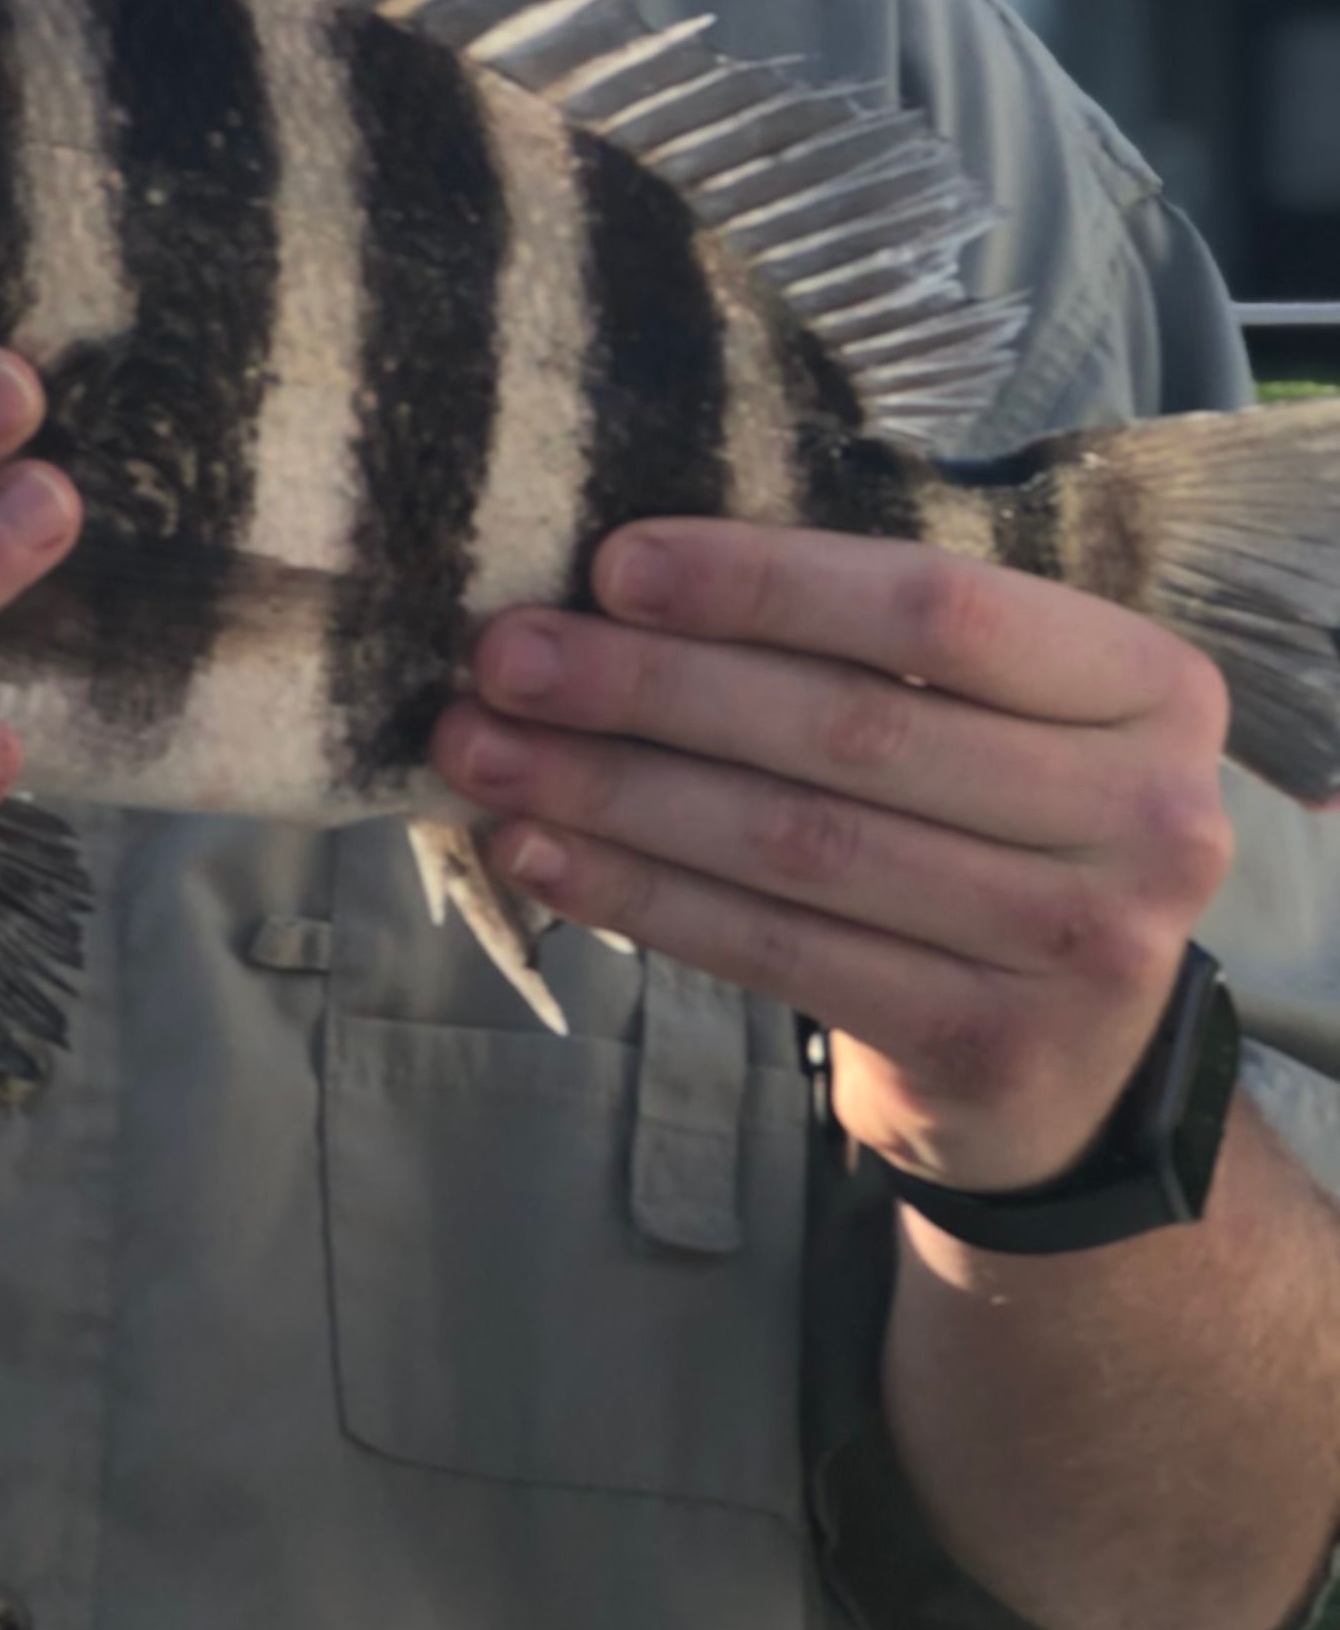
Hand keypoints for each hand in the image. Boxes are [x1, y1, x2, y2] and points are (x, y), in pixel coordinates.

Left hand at [432, 523, 1235, 1194]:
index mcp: (1146, 687)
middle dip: (650, 686)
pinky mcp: (986, 1045)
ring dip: (613, 791)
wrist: (1071, 1065)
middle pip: (850, 727)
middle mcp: (1144, 817)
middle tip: (503, 656)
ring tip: (482, 751)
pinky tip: (539, 852)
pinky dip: (639, 895)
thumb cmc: (989, 824)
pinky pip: (775, 950)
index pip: (937, 608)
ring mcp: (1079, 947)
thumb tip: (613, 578)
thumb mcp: (990, 714)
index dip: (764, 583)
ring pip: (793, 843)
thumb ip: (861, 642)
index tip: (608, 564)